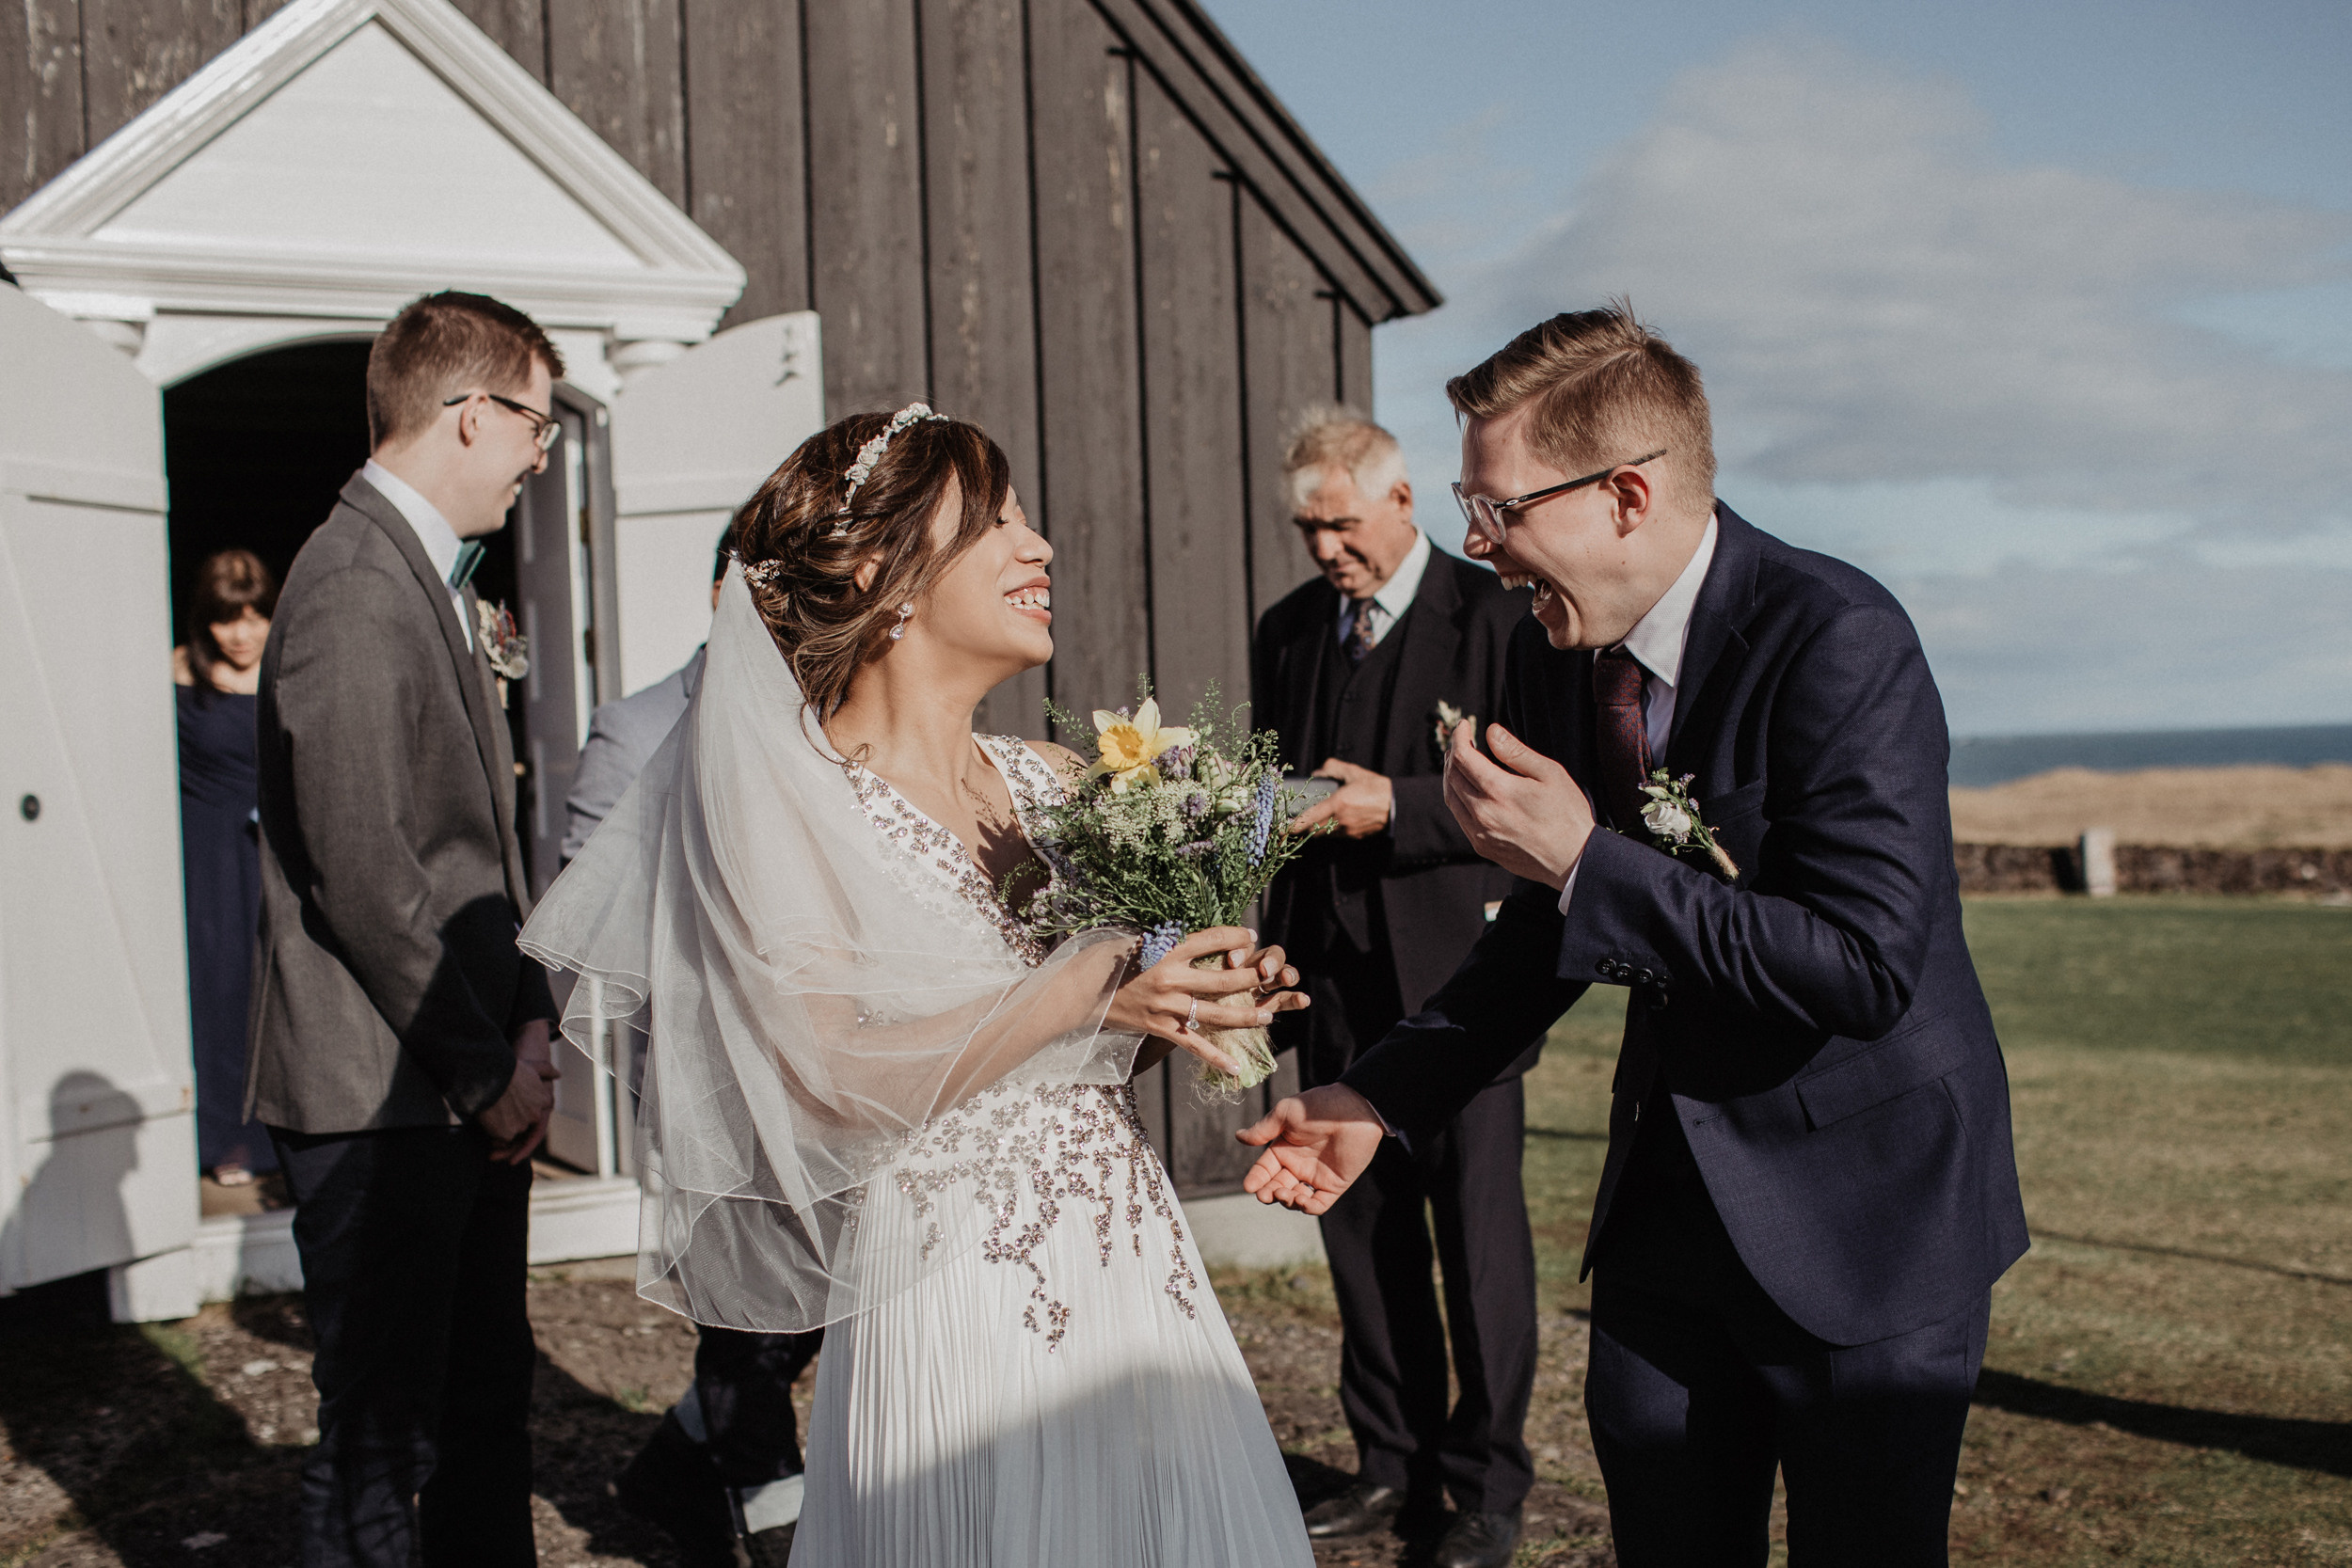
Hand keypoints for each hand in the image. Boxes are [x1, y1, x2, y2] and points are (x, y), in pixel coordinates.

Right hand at [481, 1018, 560, 1163]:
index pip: (536, 1110)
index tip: (513, 1106)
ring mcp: (522, 1125)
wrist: (493, 1076)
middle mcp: (535, 1115)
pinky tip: (488, 1119)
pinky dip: (494, 1131)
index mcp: (543, 1100)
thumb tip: (558, 1074)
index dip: (524, 1108)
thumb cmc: (510, 1069)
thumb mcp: (533, 1066)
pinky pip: (500, 1137)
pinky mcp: (508, 1134)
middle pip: (523, 1121)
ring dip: (502, 1125)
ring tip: (491, 1114)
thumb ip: (546, 1070)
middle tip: (499, 1112)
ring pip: (511, 1129)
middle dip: (511, 1118)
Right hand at [1106, 927, 1308, 1077]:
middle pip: (1223, 980)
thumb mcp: (1134, 936)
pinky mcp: (1160, 1028)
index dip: (1236, 936)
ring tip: (1268, 1015)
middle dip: (1252, 978)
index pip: (1211, 940)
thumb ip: (1164, 937)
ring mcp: (1167, 1007)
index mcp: (1166, 950)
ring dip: (1245, 1016)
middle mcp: (1170, 978)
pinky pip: (1193, 1044)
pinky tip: (1235, 1068)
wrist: (1078, 992)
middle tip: (1271, 975)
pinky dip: (1215, 1057)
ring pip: (1216, 1013)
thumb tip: (1189, 931)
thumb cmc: (1105, 958)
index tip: (1251, 935)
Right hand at [1236, 1084, 1385, 1213]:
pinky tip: (1301, 1199)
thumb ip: (1263, 1130)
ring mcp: (1316, 1176)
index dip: (1256, 1179)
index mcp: (1284, 1149)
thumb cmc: (1318, 1107)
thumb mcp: (1285, 1114)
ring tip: (1284, 1193)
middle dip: (1268, 1194)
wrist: (1353, 1110)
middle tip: (1265, 1195)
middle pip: (1277, 1186)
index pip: (1265, 1169)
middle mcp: (1298, 1165)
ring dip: (1286, 1200)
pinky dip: (1307, 1207)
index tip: (1249, 1187)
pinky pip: (1318, 1204)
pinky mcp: (1334, 1185)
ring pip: (1295, 1198)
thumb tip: (1238, 1137)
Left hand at [1289, 758, 1392, 838]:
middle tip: (1288, 824)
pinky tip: (1330, 820)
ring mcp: (1347, 831)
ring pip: (1322, 834)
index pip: (1307, 819)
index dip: (1291, 827)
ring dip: (1314, 828)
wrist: (1397, 806)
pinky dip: (1328, 830)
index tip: (1278, 830)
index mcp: (1337, 804)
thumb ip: (1334, 768)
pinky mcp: (1353, 837)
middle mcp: (1340, 821)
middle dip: (1300, 828)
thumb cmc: (1376, 788)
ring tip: (1309, 820)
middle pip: (1311, 830)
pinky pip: (1334, 835)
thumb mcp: (1354, 772)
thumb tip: (1318, 771)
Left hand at [1442, 722, 1593, 888]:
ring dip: (1451, 775)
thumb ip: (1516, 751)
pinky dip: (1458, 797)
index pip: (1462, 756)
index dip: (1459, 736)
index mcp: (1498, 791)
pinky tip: (1469, 789)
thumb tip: (1490, 731)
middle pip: (1452, 775)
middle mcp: (1482, 813)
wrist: (1574, 860)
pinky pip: (1460, 817)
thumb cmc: (1567, 813)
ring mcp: (1479, 833)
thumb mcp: (1549, 773)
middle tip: (1463, 741)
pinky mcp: (1482, 847)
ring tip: (1461, 761)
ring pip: (1451, 797)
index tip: (1464, 725)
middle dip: (1454, 753)